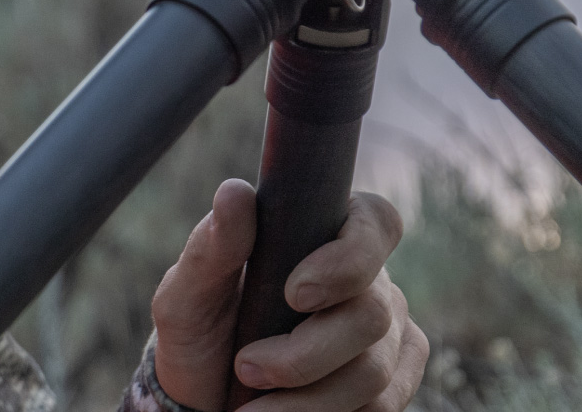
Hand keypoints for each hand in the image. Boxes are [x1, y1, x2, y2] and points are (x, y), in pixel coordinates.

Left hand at [149, 178, 427, 409]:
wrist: (205, 396)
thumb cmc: (200, 331)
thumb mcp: (189, 291)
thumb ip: (213, 245)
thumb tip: (235, 192)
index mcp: (328, 236)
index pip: (376, 223)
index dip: (350, 258)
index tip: (295, 293)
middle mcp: (372, 282)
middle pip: (372, 314)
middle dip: (304, 354)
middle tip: (246, 366)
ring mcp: (389, 335)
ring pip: (373, 372)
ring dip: (306, 400)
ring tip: (252, 409)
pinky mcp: (392, 384)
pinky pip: (384, 407)